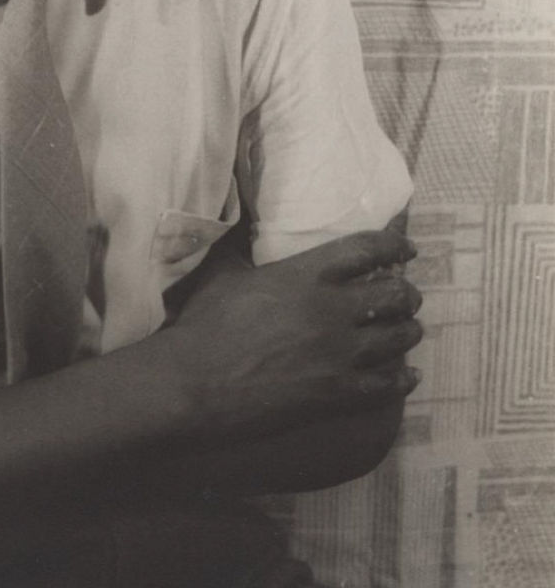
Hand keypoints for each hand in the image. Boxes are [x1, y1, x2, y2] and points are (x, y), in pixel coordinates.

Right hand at [169, 227, 422, 439]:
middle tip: (406, 295)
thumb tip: (235, 212)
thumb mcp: (224, 271)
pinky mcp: (338, 394)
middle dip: (407, 293)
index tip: (407, 248)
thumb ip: (240, 243)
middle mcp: (333, 310)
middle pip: (395, 293)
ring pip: (399, 337)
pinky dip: (403, 378)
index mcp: (307, 274)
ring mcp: (339, 354)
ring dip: (408, 331)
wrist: (196, 383)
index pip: (367, 249)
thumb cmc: (205, 324)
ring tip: (407, 330)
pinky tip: (407, 375)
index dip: (395, 245)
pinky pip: (389, 384)